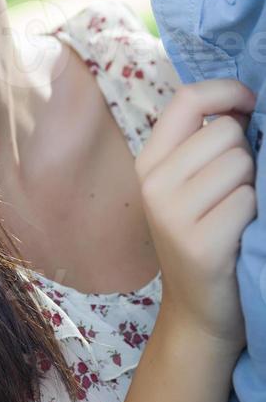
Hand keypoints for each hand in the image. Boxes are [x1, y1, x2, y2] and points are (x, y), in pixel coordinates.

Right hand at [135, 79, 256, 351]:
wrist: (200, 311)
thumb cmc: (205, 235)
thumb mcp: (190, 184)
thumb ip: (206, 141)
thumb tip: (245, 101)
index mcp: (149, 161)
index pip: (186, 98)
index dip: (227, 91)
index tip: (250, 102)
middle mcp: (153, 183)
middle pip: (225, 131)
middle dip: (245, 153)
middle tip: (233, 188)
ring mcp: (172, 214)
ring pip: (240, 163)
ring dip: (250, 185)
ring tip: (235, 212)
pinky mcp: (199, 243)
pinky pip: (246, 200)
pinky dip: (253, 214)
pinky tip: (239, 234)